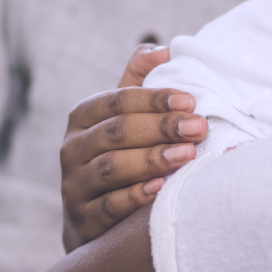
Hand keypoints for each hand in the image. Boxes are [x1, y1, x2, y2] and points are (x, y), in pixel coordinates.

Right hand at [60, 45, 206, 249]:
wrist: (95, 221)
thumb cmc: (120, 156)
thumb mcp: (124, 117)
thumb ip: (140, 81)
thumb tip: (164, 50)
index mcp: (83, 118)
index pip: (117, 101)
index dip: (154, 99)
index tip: (191, 101)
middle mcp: (72, 149)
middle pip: (116, 133)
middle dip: (161, 128)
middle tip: (199, 127)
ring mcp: (74, 186)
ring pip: (111, 168)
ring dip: (152, 160)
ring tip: (188, 155)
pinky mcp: (83, 220)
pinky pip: (109, 206)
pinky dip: (136, 196)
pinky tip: (162, 188)